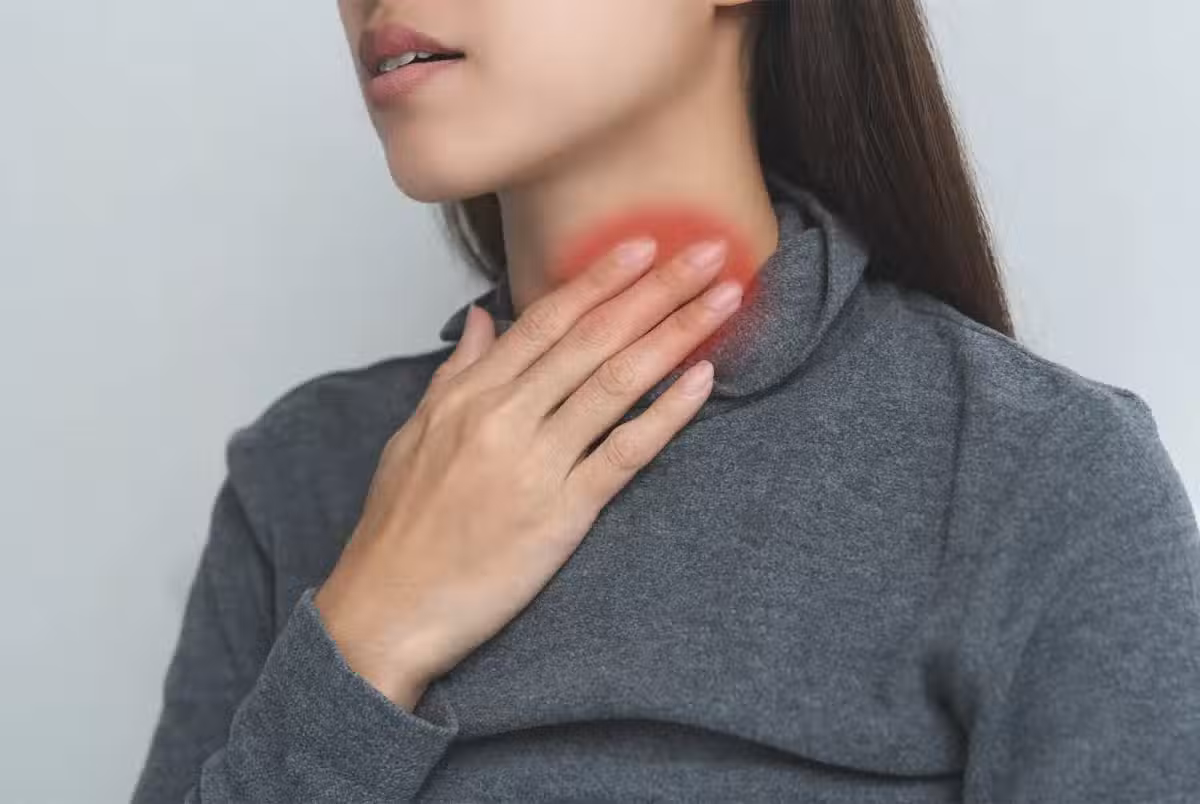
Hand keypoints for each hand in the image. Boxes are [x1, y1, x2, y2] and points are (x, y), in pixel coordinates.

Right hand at [314, 236, 742, 710]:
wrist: (386, 610)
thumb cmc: (398, 528)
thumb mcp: (413, 435)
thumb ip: (457, 373)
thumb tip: (482, 320)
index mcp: (470, 396)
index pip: (546, 320)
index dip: (600, 278)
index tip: (644, 243)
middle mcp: (505, 418)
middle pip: (593, 338)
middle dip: (656, 289)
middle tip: (708, 251)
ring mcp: (536, 464)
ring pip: (615, 382)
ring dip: (674, 334)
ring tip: (723, 300)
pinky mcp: (561, 516)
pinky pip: (624, 454)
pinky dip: (666, 414)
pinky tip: (702, 381)